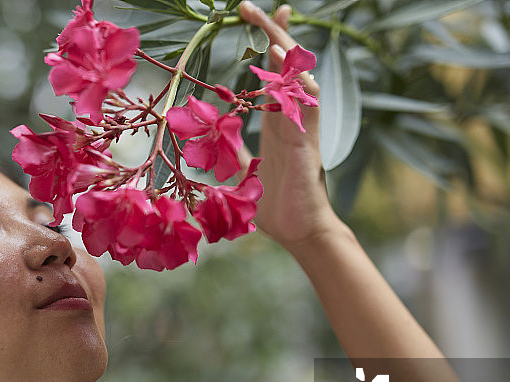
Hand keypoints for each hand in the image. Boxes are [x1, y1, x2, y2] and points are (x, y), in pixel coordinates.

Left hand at [239, 2, 344, 251]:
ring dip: (285, 48)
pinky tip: (280, 59)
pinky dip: (296, 79)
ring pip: (299, 76)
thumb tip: (202, 147)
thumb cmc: (273, 206)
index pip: (272, 72)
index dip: (267, 43)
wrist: (298, 231)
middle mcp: (290, 116)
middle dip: (272, 32)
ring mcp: (301, 126)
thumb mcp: (241, 174)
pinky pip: (306, 102)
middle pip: (286, 65)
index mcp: (275, 120)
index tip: (253, 16)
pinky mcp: (306, 141)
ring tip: (272, 21)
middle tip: (251, 6)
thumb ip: (228, 154)